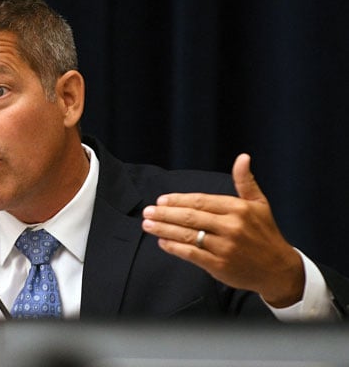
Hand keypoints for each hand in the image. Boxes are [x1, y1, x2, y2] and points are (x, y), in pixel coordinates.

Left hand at [141, 154, 304, 307]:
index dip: (178, 200)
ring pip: (187, 235)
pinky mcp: (219, 265)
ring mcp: (225, 247)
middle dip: (165, 214)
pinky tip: (162, 242)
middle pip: (190, 217)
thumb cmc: (265, 234)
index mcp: (238, 209)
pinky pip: (191, 254)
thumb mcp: (259, 204)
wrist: (278, 269)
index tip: (161, 200)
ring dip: (164, 229)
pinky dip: (174, 247)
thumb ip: (245, 181)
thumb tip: (243, 157)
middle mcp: (231, 226)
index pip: (200, 201)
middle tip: (147, 212)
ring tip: (148, 225)